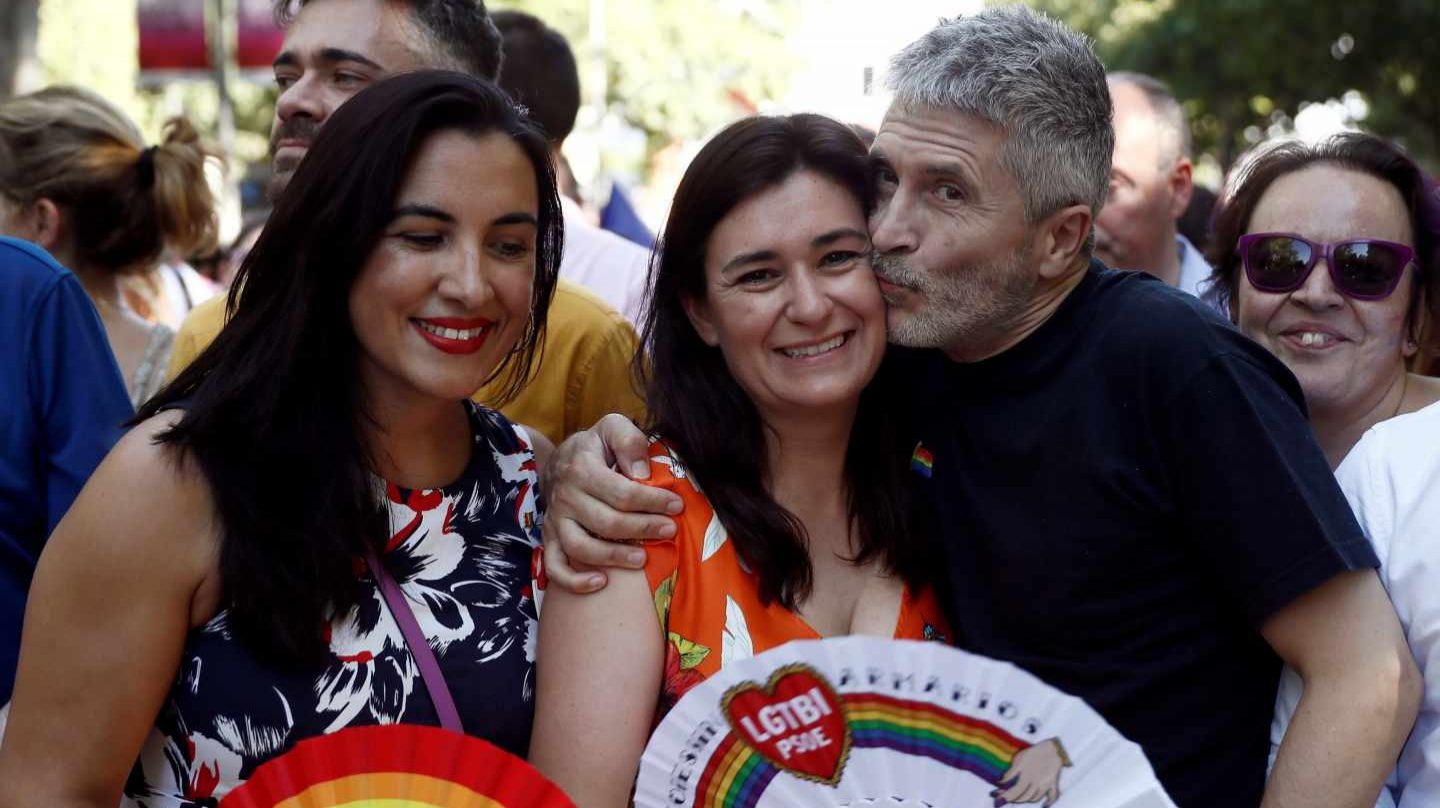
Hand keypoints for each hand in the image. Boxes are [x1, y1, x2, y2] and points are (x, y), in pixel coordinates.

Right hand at [542, 414, 683, 592]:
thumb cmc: (595, 447)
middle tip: (669, 530)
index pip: (623, 493)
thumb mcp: (612, 428)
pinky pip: (555, 567)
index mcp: (582, 469)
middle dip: (643, 529)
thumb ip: (629, 442)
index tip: (676, 506)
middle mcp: (565, 497)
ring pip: (581, 548)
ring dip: (614, 557)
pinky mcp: (550, 539)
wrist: (559, 461)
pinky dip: (574, 580)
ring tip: (642, 558)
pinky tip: (600, 583)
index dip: (653, 502)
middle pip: (607, 523)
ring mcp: (556, 521)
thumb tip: (642, 473)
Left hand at [992, 738, 1066, 805]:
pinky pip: (1054, 795)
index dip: (1005, 795)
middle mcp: (1036, 783)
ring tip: (1017, 798)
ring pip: (1035, 798)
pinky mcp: (1053, 783)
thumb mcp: (1019, 760)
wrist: (1051, 748)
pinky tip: (1044, 805)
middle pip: (1023, 797)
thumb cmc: (1033, 752)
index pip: (1014, 791)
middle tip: (1003, 798)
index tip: (996, 796)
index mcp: (1026, 777)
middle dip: (1012, 799)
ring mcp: (1045, 784)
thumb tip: (1000, 781)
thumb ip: (1010, 772)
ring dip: (1026, 800)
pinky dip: (1049, 802)